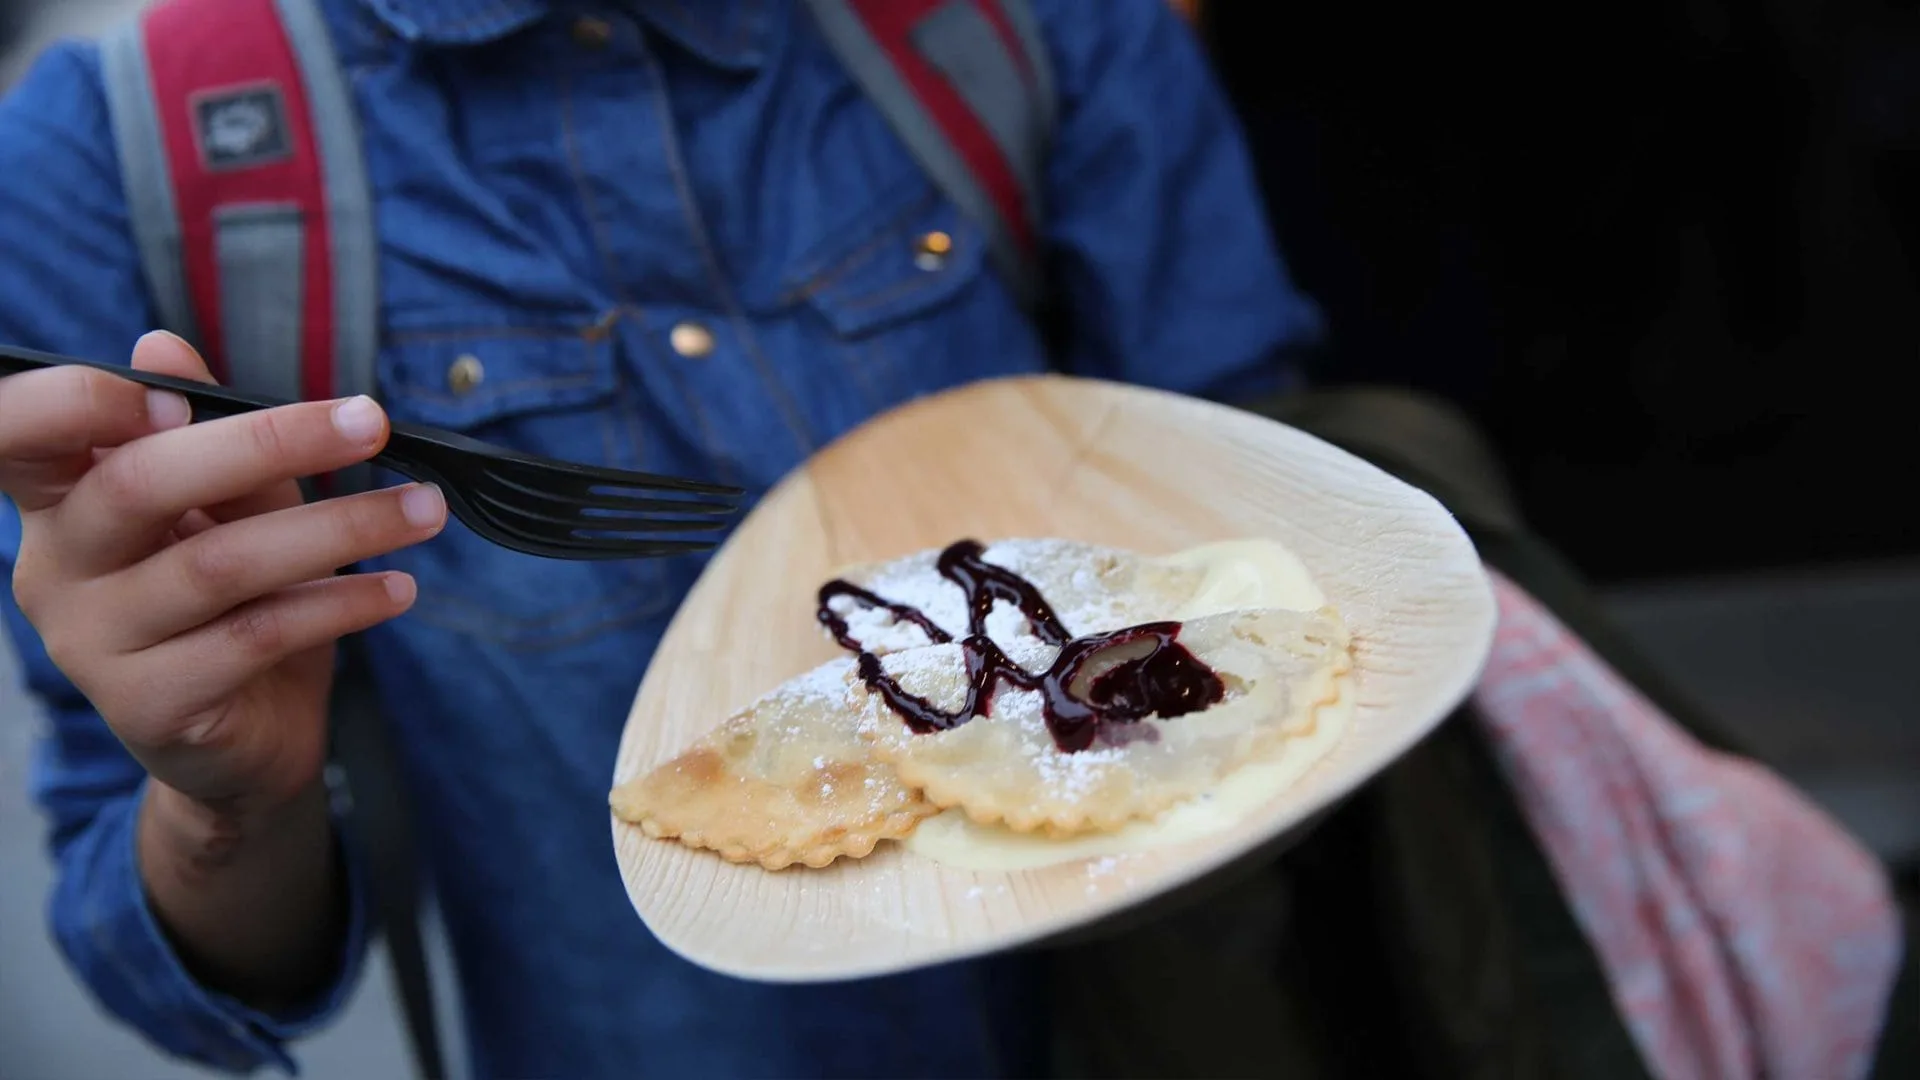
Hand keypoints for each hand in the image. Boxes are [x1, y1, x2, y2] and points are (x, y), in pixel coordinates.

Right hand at [2, 332, 446, 813]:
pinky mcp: (148, 705)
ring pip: (218, 563)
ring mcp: (93, 643)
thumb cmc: (233, 607)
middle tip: (373, 423)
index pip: (18, 431)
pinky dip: (339, 604)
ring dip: (339, 528)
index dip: (77, 402)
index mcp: (59, 501)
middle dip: (271, 441)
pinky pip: (256, 636)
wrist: (242, 745)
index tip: (181, 392)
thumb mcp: (232, 511)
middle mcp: (56, 568)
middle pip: (142, 482)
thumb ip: (211, 440)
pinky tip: (396, 588)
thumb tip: (163, 345)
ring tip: (421, 510)